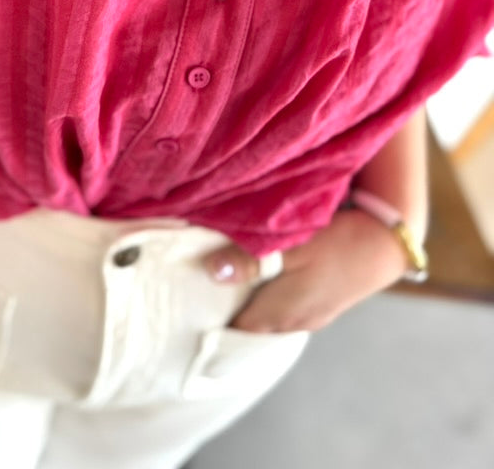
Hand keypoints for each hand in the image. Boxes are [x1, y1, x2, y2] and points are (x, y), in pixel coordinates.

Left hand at [202, 209, 408, 332]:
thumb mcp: (291, 245)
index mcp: (281, 313)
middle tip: (202, 299)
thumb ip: (250, 261)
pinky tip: (264, 283)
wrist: (385, 242)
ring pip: (271, 320)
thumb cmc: (335, 241)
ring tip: (228, 290)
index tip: (190, 310)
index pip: (238, 333)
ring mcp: (312, 315)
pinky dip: (271, 301)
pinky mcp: (324, 303)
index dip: (214, 324)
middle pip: (253, 329)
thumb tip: (212, 272)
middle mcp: (295, 322)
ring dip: (252, 308)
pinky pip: (287, 310)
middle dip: (229, 317)